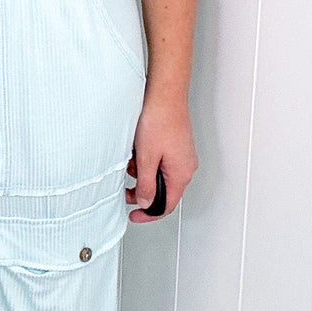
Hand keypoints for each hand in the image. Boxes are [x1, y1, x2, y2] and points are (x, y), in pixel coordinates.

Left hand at [127, 92, 196, 219]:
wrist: (165, 95)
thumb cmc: (159, 120)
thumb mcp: (146, 158)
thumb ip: (146, 184)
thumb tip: (146, 202)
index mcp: (181, 173)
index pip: (167, 205)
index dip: (149, 214)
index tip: (134, 215)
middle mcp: (185, 167)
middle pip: (163, 191)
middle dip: (142, 191)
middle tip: (125, 190)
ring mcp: (181, 156)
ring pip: (159, 176)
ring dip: (142, 174)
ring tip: (131, 162)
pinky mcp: (175, 147)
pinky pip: (160, 163)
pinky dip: (146, 162)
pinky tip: (138, 152)